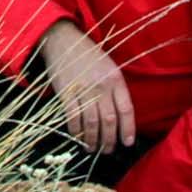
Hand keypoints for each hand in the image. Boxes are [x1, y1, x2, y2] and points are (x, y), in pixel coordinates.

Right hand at [36, 22, 135, 154]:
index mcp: (116, 79)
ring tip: (92, 148)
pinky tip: (77, 138)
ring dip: (93, 140)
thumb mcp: (109, 67)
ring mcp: (83, 89)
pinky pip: (73, 117)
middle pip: (109, 120)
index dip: (128, 129)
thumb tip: (120, 118)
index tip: (127, 143)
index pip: (126, 109)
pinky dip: (76, 131)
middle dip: (109, 140)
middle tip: (107, 150)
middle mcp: (101, 85)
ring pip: (92, 122)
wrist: (64, 41)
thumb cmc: (89, 56)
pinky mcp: (66, 92)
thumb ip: (116, 90)